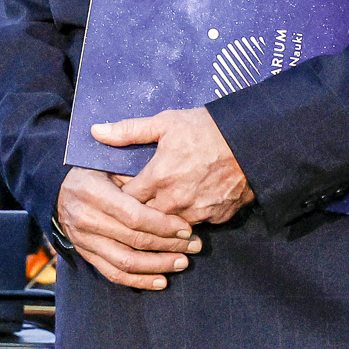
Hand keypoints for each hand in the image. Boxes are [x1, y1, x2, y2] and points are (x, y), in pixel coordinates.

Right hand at [56, 166, 200, 290]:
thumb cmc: (94, 172)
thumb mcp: (110, 163)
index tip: (186, 228)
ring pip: (125, 262)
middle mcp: (85, 219)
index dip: (163, 225)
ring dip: (158, 265)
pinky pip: (113, 274)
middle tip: (195, 245)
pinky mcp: (86, 254)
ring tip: (183, 262)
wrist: (60, 190)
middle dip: (169, 245)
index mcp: (92, 192)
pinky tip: (161, 280)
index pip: (133, 216)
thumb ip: (136, 176)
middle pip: (134, 240)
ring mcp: (83, 240)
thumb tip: (170, 191)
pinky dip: (139, 281)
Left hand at [93, 107, 253, 224]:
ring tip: (163, 205)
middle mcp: (176, 200)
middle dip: (139, 213)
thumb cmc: (206, 129)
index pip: (126, 200)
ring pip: (171, 225)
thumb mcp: (164, 123)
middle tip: (137, 203)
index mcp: (158, 178)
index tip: (120, 191)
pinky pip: (198, 224)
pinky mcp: (218, 217)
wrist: (252, 142)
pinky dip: (191, 217)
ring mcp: (198, 212)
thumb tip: (96, 131)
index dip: (121, 196)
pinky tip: (190, 205)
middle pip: (146, 218)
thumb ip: (128, 131)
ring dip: (164, 218)